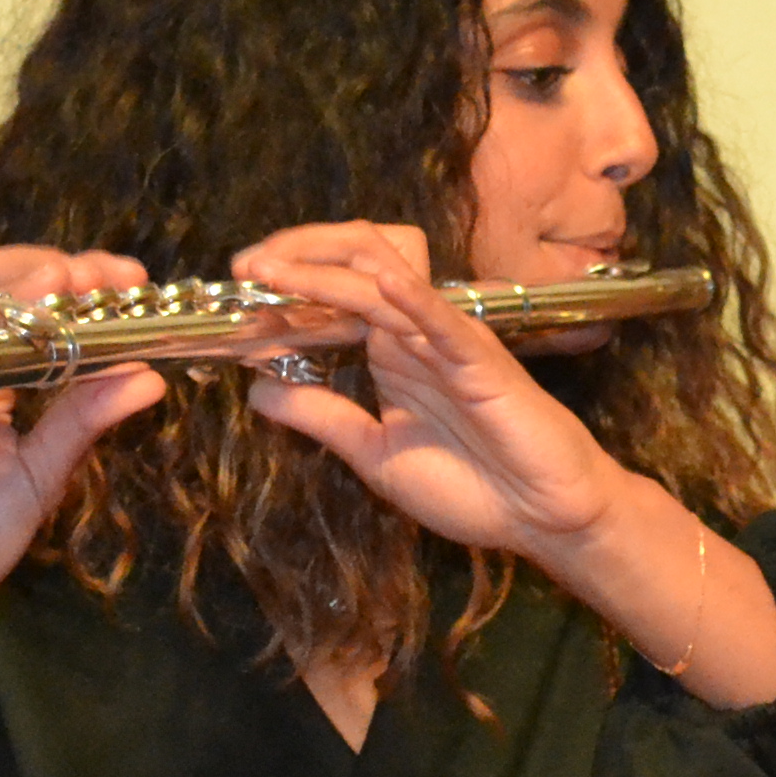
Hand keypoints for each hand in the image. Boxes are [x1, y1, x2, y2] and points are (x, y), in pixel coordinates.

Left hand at [228, 219, 625, 554]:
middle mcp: (414, 334)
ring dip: (324, 272)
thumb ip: (322, 417)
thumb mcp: (376, 455)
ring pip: (383, 283)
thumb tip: (257, 387)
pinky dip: (409, 293)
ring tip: (271, 270)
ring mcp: (447, 341)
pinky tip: (375, 279)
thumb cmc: (474, 488)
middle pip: (352, 267)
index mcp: (389, 353)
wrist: (543, 518)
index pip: (331, 297)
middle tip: (242, 269)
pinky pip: (441, 318)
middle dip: (294, 258)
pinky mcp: (481, 360)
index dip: (283, 287)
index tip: (233, 295)